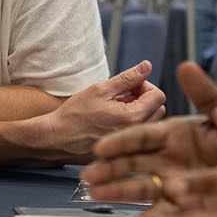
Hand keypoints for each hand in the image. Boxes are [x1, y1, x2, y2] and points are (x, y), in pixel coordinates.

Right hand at [32, 63, 165, 161]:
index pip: (158, 95)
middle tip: (123, 95)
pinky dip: (132, 123)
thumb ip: (127, 78)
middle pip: (158, 109)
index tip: (128, 86)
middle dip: (145, 98)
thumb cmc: (75, 114)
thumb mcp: (100, 89)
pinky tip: (113, 120)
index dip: (144, 85)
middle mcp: (136, 133)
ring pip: (150, 122)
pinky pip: (137, 133)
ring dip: (140, 110)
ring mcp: (130, 143)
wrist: (57, 139)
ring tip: (117, 107)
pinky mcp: (124, 150)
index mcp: (133, 117)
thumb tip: (147, 66)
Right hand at [83, 63, 216, 192]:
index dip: (121, 141)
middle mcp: (174, 162)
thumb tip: (184, 65)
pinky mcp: (189, 215)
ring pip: (142, 192)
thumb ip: (209, 96)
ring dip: (119, 195)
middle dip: (110, 171)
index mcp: (180, 135)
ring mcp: (179, 188)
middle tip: (89, 177)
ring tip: (97, 197)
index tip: (101, 147)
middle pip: (134, 165)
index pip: (143, 136)